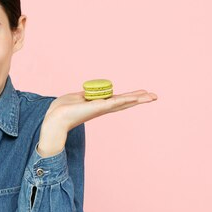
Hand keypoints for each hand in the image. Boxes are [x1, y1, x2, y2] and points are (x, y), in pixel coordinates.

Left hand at [37, 89, 157, 156]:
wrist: (55, 118)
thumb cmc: (62, 109)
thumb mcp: (75, 98)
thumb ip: (84, 96)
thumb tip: (84, 94)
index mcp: (99, 105)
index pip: (118, 100)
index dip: (130, 97)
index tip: (142, 93)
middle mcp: (103, 108)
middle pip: (125, 102)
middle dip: (140, 99)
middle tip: (155, 96)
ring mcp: (101, 108)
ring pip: (123, 102)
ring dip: (137, 99)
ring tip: (151, 97)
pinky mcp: (97, 108)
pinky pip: (113, 103)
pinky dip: (124, 100)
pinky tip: (134, 98)